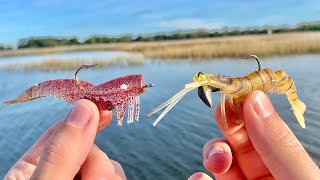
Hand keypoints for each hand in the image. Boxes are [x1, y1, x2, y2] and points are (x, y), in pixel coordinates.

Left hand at [5, 99, 125, 179]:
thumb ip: (61, 153)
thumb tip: (84, 107)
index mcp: (32, 169)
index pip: (60, 131)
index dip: (82, 116)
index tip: (103, 106)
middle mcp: (61, 172)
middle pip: (90, 147)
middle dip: (96, 160)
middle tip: (95, 176)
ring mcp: (82, 179)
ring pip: (107, 163)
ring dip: (107, 172)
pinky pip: (116, 175)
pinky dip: (113, 178)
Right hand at [189, 90, 319, 179]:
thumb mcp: (299, 178)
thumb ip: (279, 144)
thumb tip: (255, 98)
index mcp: (287, 163)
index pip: (264, 128)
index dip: (247, 106)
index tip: (233, 90)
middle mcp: (263, 173)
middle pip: (238, 139)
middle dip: (226, 125)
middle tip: (220, 116)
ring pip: (218, 159)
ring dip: (211, 153)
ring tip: (216, 161)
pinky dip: (197, 178)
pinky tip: (200, 179)